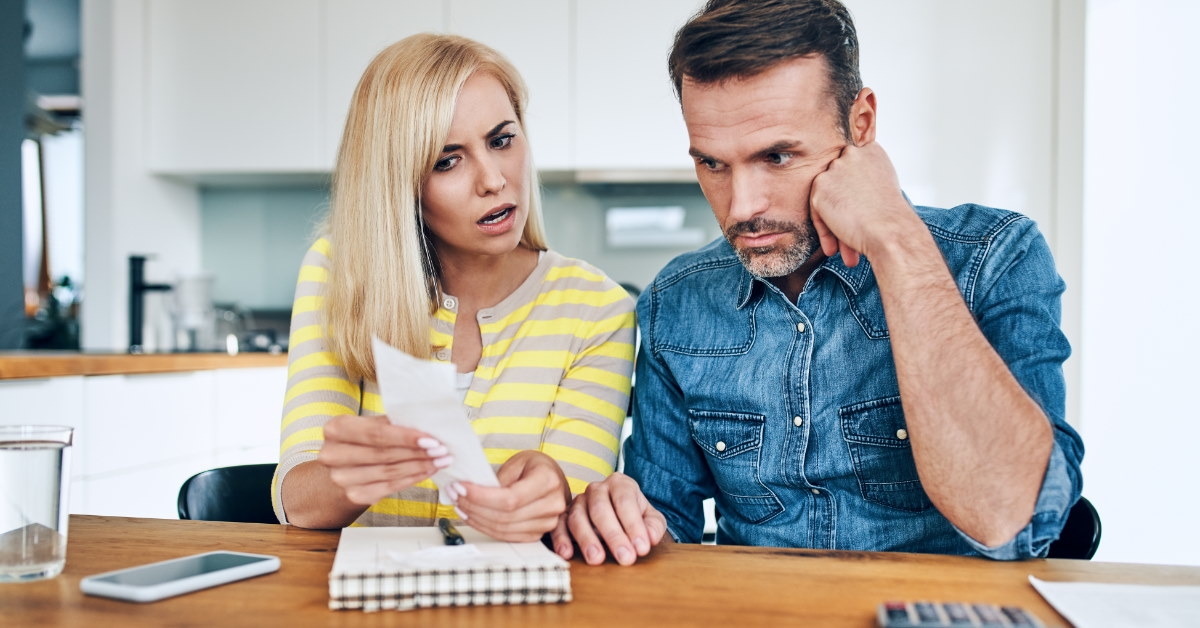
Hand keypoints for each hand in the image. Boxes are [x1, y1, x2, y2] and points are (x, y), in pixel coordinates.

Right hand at [317, 414, 451, 505]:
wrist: (340, 471)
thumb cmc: (361, 443)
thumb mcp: (370, 426)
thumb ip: (391, 424)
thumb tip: (427, 424)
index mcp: (336, 429)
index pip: (375, 434)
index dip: (405, 437)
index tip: (431, 439)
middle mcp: (333, 454)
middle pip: (384, 454)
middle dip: (418, 453)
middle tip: (442, 451)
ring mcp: (342, 478)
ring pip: (389, 472)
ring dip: (419, 467)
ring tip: (440, 461)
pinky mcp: (354, 495)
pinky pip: (389, 487)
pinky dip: (412, 479)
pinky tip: (427, 472)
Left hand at [452, 451, 569, 542]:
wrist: (552, 478)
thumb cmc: (534, 466)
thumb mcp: (517, 462)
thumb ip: (499, 479)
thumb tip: (470, 492)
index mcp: (548, 481)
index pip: (510, 498)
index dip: (481, 497)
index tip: (461, 489)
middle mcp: (552, 504)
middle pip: (505, 516)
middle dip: (474, 507)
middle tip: (454, 494)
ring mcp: (547, 522)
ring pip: (503, 529)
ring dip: (476, 519)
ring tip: (460, 505)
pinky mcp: (537, 533)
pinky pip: (507, 536)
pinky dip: (486, 528)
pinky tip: (472, 516)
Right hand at [553, 472, 666, 565]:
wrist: (617, 514)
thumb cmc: (634, 516)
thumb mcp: (650, 519)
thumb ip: (654, 526)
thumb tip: (650, 538)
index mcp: (620, 484)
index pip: (625, 501)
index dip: (633, 525)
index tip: (642, 548)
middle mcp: (597, 489)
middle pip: (601, 509)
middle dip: (614, 536)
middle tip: (625, 559)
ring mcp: (578, 501)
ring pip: (578, 517)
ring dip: (587, 540)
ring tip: (597, 559)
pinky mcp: (564, 515)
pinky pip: (559, 524)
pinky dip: (561, 539)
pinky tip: (566, 554)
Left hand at [809, 141, 915, 266]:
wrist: (890, 231)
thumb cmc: (893, 217)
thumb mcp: (884, 186)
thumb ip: (865, 179)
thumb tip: (848, 190)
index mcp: (870, 150)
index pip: (851, 168)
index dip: (851, 192)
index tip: (858, 210)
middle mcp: (852, 154)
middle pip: (838, 184)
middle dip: (844, 210)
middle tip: (854, 232)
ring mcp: (835, 169)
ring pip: (827, 200)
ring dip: (835, 225)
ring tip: (846, 250)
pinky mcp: (820, 186)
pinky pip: (816, 212)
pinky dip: (825, 231)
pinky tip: (835, 248)